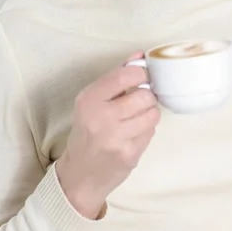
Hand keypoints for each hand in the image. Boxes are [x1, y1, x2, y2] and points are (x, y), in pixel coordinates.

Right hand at [56, 52, 159, 218]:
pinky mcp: (128, 155)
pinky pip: (151, 132)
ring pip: (152, 114)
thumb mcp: (92, 101)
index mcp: (89, 99)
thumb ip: (116, 77)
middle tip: (139, 102)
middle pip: (144, 96)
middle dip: (147, 97)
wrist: (79, 175)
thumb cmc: (87, 132)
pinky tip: (133, 134)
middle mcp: (100, 118)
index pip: (125, 75)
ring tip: (136, 119)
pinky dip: (146, 131)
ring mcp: (115, 138)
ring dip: (149, 114)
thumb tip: (140, 55)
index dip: (141, 73)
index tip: (143, 77)